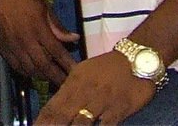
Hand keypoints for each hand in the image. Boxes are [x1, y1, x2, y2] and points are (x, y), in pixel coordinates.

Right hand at [0, 0, 78, 84]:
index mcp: (38, 28)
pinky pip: (16, 66)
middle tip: (66, 83)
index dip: (68, 64)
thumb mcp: (42, 5)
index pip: (57, 51)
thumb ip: (57, 25)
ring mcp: (12, 46)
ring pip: (30, 69)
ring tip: (51, 78)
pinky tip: (32, 72)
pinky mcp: (2, 48)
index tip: (77, 72)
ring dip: (42, 76)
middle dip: (57, 76)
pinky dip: (26, 72)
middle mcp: (25, 41)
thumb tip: (73, 38)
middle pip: (44, 65)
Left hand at [36, 52, 155, 125]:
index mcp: (73, 83)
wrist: (136, 58)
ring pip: (81, 123)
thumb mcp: (83, 73)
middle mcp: (83, 93)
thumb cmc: (108, 67)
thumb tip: (55, 106)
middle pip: (61, 116)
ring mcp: (100, 102)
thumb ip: (70, 90)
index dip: (41, 121)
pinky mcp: (118, 109)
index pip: (52, 106)